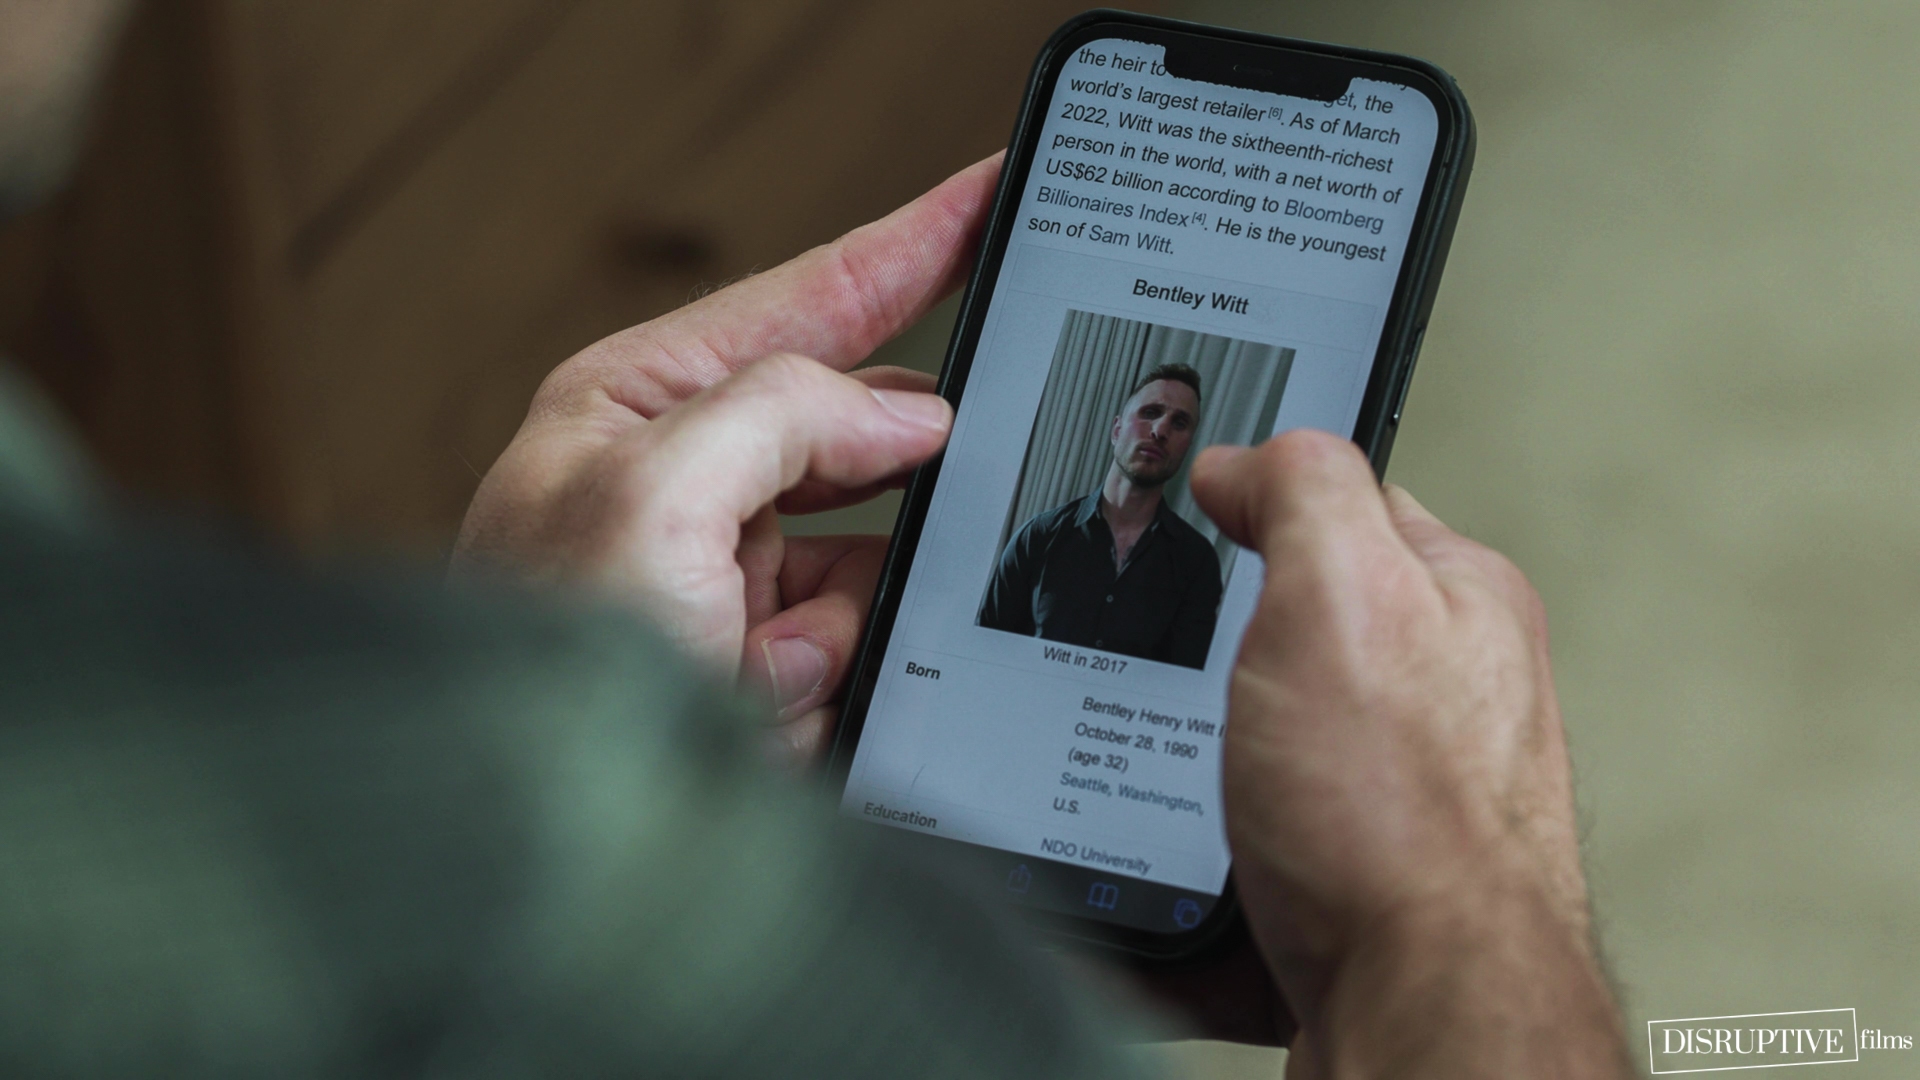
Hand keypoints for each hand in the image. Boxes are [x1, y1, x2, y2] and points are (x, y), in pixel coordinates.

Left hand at [452, 156, 1001, 760]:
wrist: (534, 851)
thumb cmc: (536, 664)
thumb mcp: (650, 497)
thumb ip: (785, 413)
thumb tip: (905, 414)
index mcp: (639, 404)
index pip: (809, 298)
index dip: (913, 242)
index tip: (993, 194)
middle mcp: (686, 481)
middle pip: (854, 430)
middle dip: (890, 468)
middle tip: (924, 467)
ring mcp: (727, 578)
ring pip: (871, 552)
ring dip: (837, 610)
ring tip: (757, 653)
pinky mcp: (759, 664)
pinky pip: (859, 642)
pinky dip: (829, 674)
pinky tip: (761, 703)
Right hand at [1190, 431, 1633, 1076]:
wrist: (1426, 1014)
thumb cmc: (1406, 824)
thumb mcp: (1340, 592)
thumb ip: (1303, 490)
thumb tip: (1248, 458)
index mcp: (1454, 599)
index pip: (1343, 501)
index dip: (1256, 498)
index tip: (1196, 512)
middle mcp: (1444, 693)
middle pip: (1295, 629)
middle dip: (1220, 652)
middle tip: (1181, 671)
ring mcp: (1404, 793)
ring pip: (1264, 744)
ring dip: (1203, 760)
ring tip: (1185, 778)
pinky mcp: (1359, 882)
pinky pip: (1254, 844)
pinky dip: (1209, 852)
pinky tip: (1200, 859)